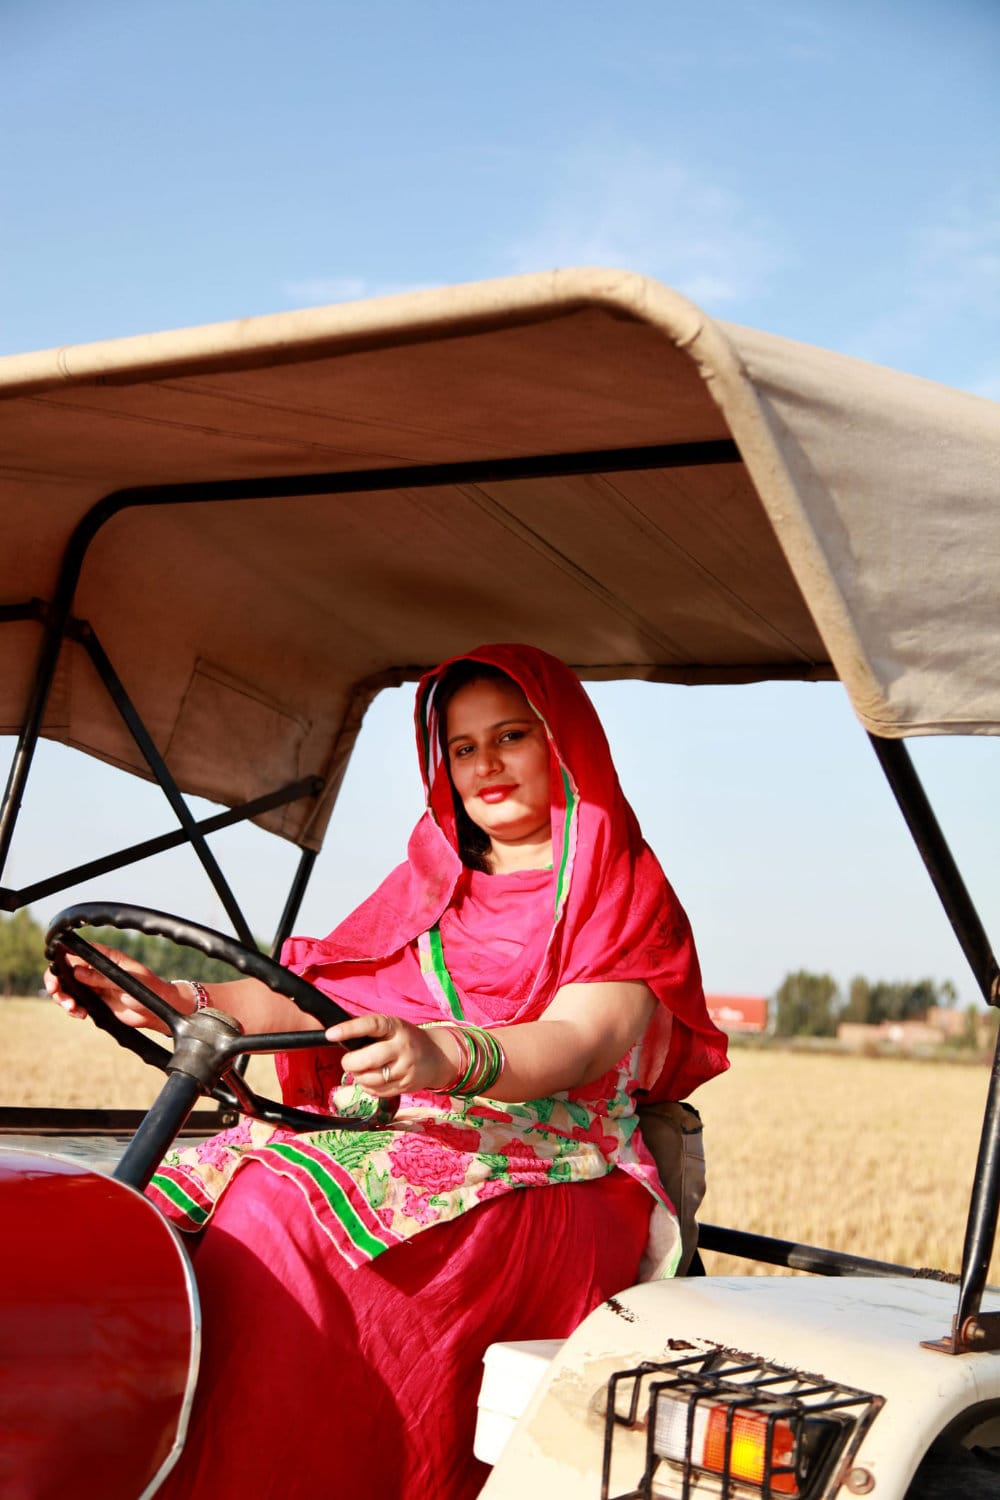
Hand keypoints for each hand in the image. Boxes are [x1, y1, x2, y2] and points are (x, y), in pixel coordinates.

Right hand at [44, 944, 176, 1034]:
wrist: (157, 1011)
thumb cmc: (148, 990)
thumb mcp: (126, 982)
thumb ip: (102, 978)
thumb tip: (77, 972)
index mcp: (105, 957)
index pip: (77, 952)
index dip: (61, 958)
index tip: (55, 972)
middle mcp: (97, 969)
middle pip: (66, 970)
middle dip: (57, 982)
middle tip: (57, 993)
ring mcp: (95, 985)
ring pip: (68, 988)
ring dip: (64, 998)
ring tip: (73, 1009)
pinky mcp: (95, 1000)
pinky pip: (76, 1002)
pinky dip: (73, 1009)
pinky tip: (80, 1014)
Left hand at [324, 1012, 459, 1095]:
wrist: (436, 1056)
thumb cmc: (405, 1038)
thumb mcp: (392, 1027)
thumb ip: (370, 1031)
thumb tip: (338, 1036)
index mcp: (395, 1027)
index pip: (371, 1025)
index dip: (349, 1029)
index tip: (331, 1034)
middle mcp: (402, 1047)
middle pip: (368, 1059)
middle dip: (351, 1063)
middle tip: (348, 1061)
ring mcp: (405, 1069)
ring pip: (370, 1079)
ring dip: (358, 1076)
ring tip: (361, 1069)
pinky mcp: (405, 1086)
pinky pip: (376, 1091)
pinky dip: (367, 1086)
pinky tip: (372, 1078)